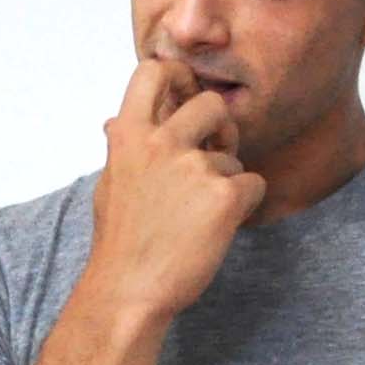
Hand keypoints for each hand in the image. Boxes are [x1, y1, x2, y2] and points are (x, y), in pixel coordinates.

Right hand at [77, 58, 263, 324]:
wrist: (129, 292)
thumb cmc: (120, 242)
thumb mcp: (110, 185)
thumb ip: (122, 149)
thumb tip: (113, 122)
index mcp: (128, 136)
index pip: (152, 72)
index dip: (176, 76)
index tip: (184, 93)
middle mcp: (161, 143)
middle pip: (211, 103)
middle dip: (220, 127)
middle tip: (214, 155)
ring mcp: (194, 168)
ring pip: (233, 157)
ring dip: (226, 182)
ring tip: (198, 216)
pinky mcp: (224, 196)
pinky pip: (254, 184)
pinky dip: (244, 205)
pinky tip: (217, 228)